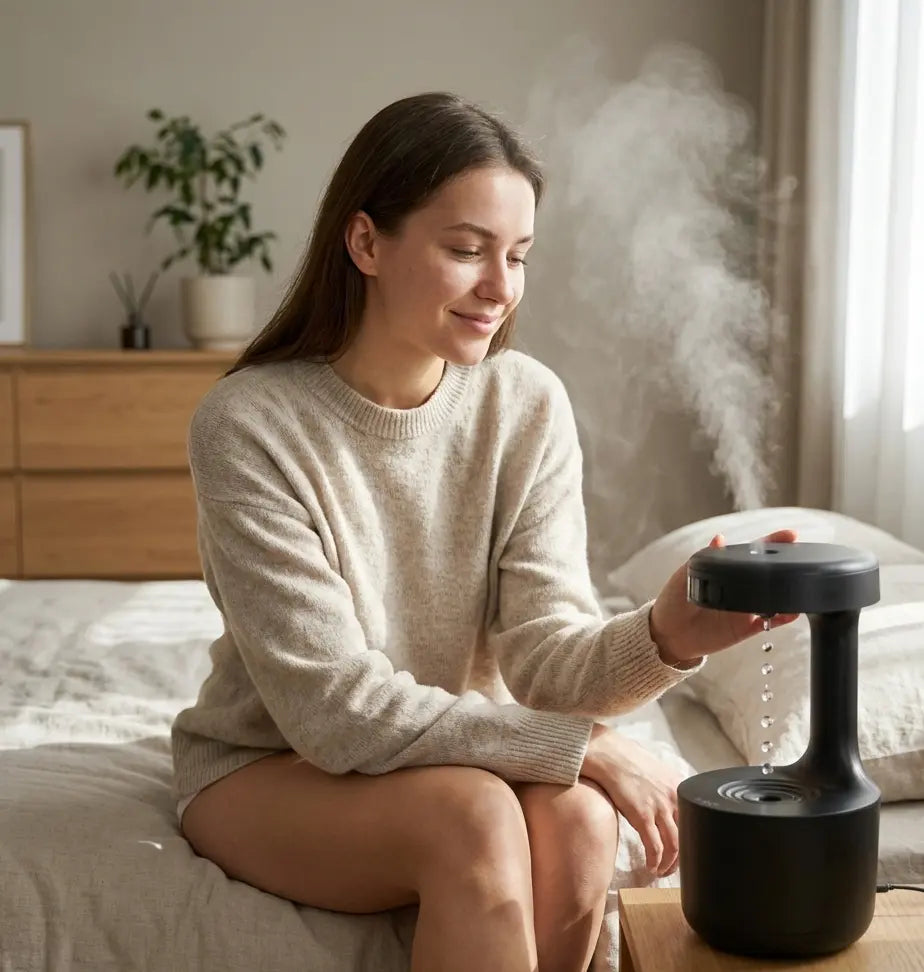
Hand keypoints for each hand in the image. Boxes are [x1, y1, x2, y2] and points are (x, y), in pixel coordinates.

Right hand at [580, 723, 685, 875]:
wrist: (608, 753)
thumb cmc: (627, 761)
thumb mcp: (657, 772)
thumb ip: (668, 789)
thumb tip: (670, 807)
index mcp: (680, 787)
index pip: (696, 822)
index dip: (692, 842)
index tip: (686, 852)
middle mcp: (674, 798)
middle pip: (688, 838)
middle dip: (682, 859)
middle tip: (673, 867)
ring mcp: (659, 807)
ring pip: (674, 847)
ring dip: (669, 865)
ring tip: (661, 871)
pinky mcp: (642, 815)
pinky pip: (655, 847)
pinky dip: (655, 861)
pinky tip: (651, 867)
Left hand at [649, 529, 801, 665]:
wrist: (668, 634)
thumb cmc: (674, 601)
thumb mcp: (684, 576)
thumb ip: (703, 558)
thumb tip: (719, 539)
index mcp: (727, 571)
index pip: (753, 553)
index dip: (772, 543)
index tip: (790, 535)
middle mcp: (741, 587)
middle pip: (769, 573)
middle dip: (788, 562)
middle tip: (801, 554)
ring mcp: (747, 607)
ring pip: (775, 596)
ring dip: (788, 589)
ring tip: (801, 580)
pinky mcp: (747, 628)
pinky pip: (771, 621)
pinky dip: (784, 616)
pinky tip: (793, 610)